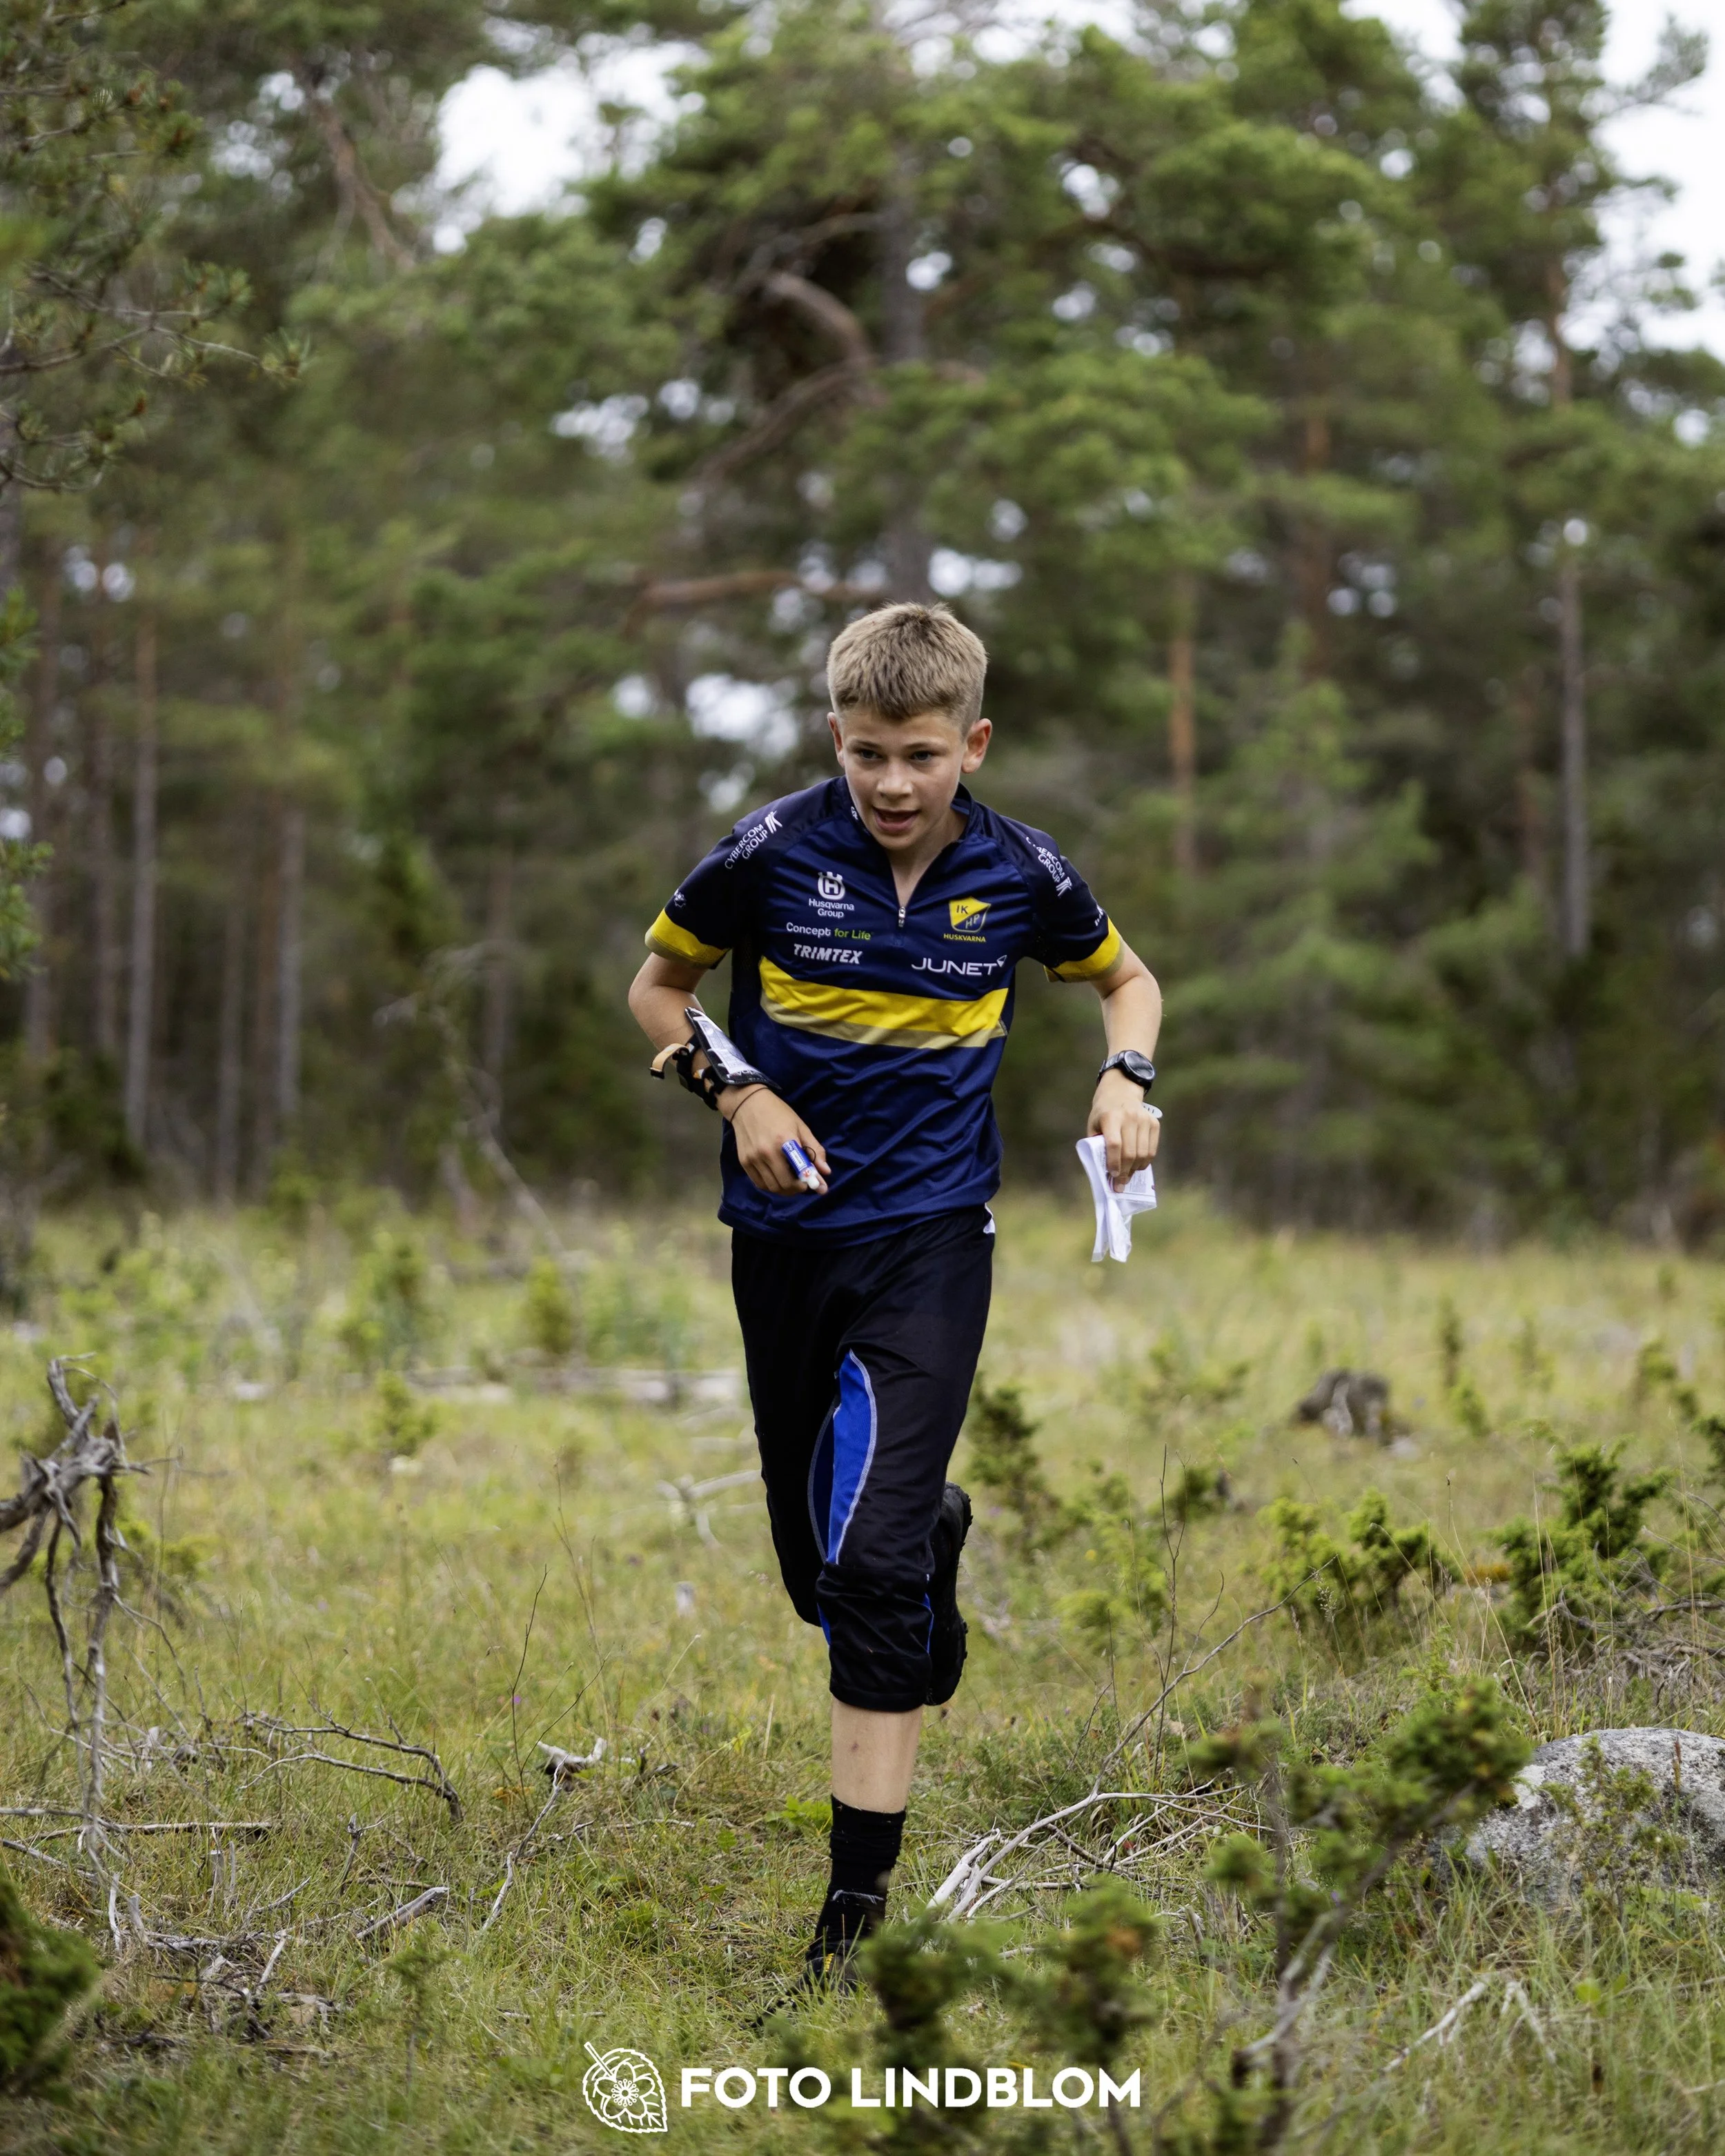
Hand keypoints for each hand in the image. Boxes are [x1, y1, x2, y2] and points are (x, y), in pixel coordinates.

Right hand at [722, 1086, 830, 1194]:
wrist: (747, 1104)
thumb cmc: (778, 1114)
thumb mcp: (801, 1127)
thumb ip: (815, 1150)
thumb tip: (826, 1172)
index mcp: (785, 1142)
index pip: (798, 1172)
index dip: (808, 1183)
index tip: (814, 1185)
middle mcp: (767, 1152)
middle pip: (784, 1185)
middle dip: (797, 1188)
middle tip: (802, 1183)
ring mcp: (753, 1158)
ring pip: (771, 1187)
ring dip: (784, 1189)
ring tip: (790, 1180)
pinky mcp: (744, 1162)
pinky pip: (759, 1183)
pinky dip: (770, 1185)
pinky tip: (777, 1178)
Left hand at [1087, 1069, 1159, 1190]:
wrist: (1120, 1093)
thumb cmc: (1103, 1114)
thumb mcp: (1093, 1126)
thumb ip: (1097, 1146)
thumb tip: (1105, 1172)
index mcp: (1110, 1117)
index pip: (1114, 1144)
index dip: (1114, 1162)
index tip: (1112, 1175)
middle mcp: (1129, 1117)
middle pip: (1130, 1152)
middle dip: (1124, 1172)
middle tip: (1119, 1184)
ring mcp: (1144, 1120)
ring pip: (1143, 1153)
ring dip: (1135, 1169)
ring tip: (1127, 1176)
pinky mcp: (1154, 1123)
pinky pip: (1152, 1150)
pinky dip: (1145, 1162)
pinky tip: (1136, 1166)